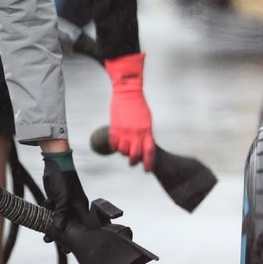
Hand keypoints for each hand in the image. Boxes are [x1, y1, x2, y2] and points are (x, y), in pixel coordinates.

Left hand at [42, 152, 95, 239]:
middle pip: (71, 226)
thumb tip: (59, 229)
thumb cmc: (63, 180)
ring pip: (60, 220)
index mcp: (81, 207)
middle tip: (62, 248)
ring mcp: (66, 204)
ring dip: (53, 227)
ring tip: (46, 237)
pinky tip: (45, 205)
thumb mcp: (63, 199)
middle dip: (65, 236)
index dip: (80, 237)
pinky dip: (48, 212)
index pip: (83, 226)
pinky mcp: (57, 200)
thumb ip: (61, 214)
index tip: (72, 247)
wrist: (54, 164)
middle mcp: (75, 207)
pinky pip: (53, 212)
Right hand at [105, 53, 155, 170]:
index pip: (149, 152)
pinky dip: (115, 147)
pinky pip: (113, 144)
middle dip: (134, 162)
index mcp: (147, 132)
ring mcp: (124, 131)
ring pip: (123, 151)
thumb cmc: (139, 107)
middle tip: (133, 163)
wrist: (128, 92)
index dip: (149, 163)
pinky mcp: (115, 128)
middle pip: (135, 155)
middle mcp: (136, 133)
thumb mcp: (147, 122)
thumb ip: (146, 134)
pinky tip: (116, 145)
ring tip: (125, 151)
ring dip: (124, 154)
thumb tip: (145, 146)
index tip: (147, 171)